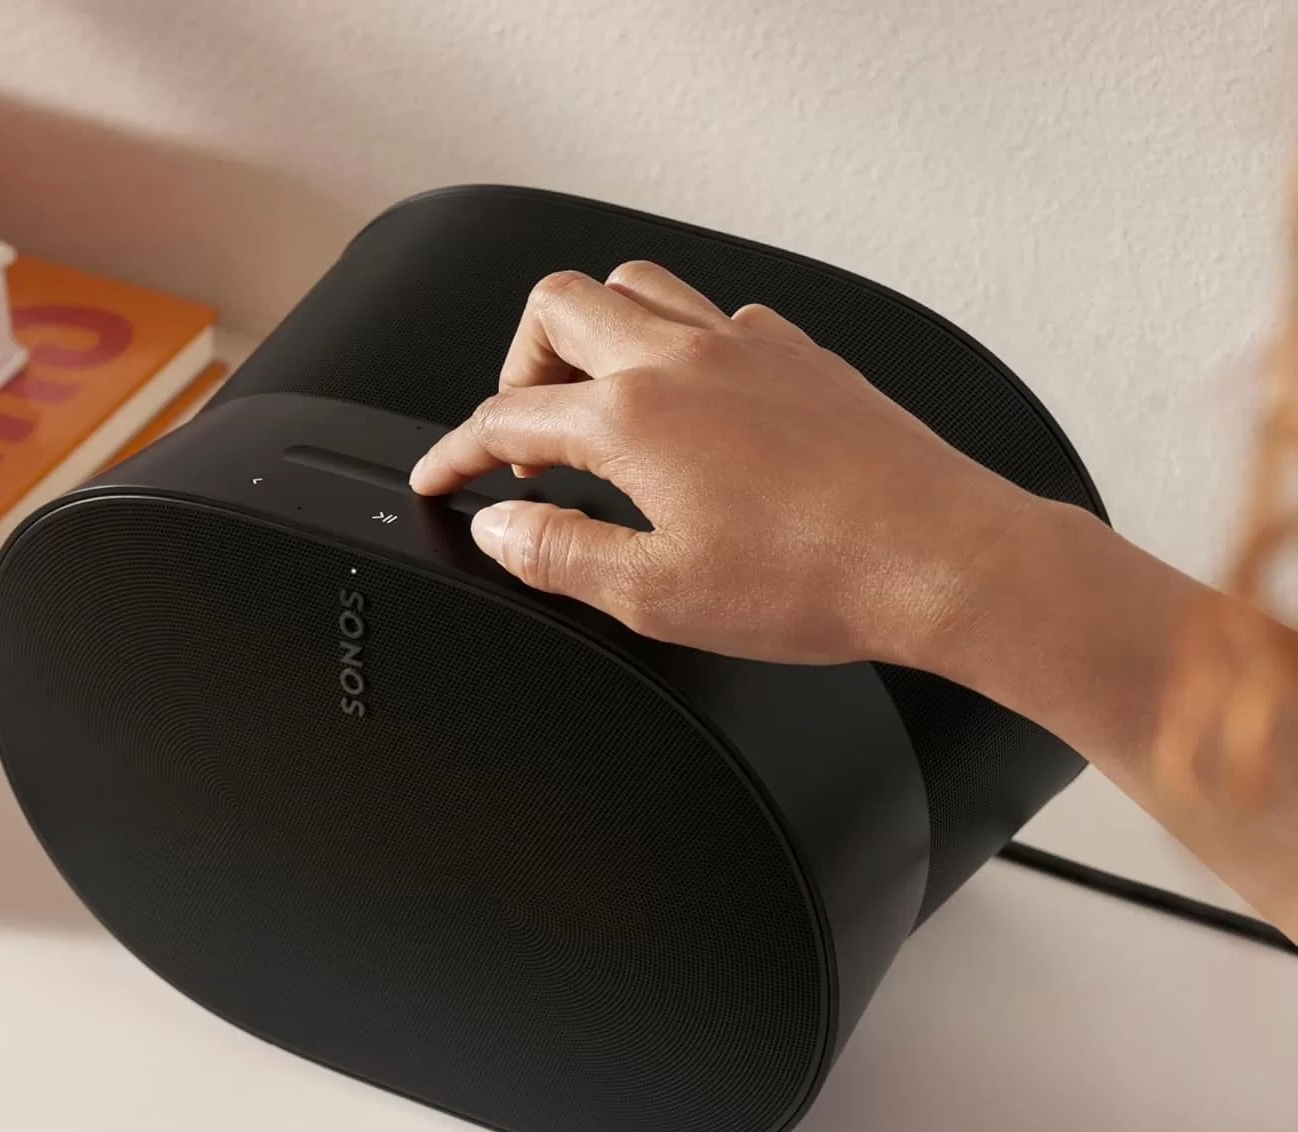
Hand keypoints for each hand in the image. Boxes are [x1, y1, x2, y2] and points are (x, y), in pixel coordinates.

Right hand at [408, 260, 1036, 670]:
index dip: (457, 452)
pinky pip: (715, 315)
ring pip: (637, 286)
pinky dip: (677, 345)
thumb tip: (501, 528)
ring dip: (594, 335)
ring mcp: (746, 346)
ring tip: (597, 407)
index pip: (506, 416)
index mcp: (635, 419)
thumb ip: (559, 554)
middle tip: (524, 436)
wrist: (940, 559)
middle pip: (558, 307)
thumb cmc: (817, 579)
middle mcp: (684, 360)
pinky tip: (694, 406)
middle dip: (517, 366)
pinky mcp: (800, 355)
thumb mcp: (657, 596)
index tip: (441, 475)